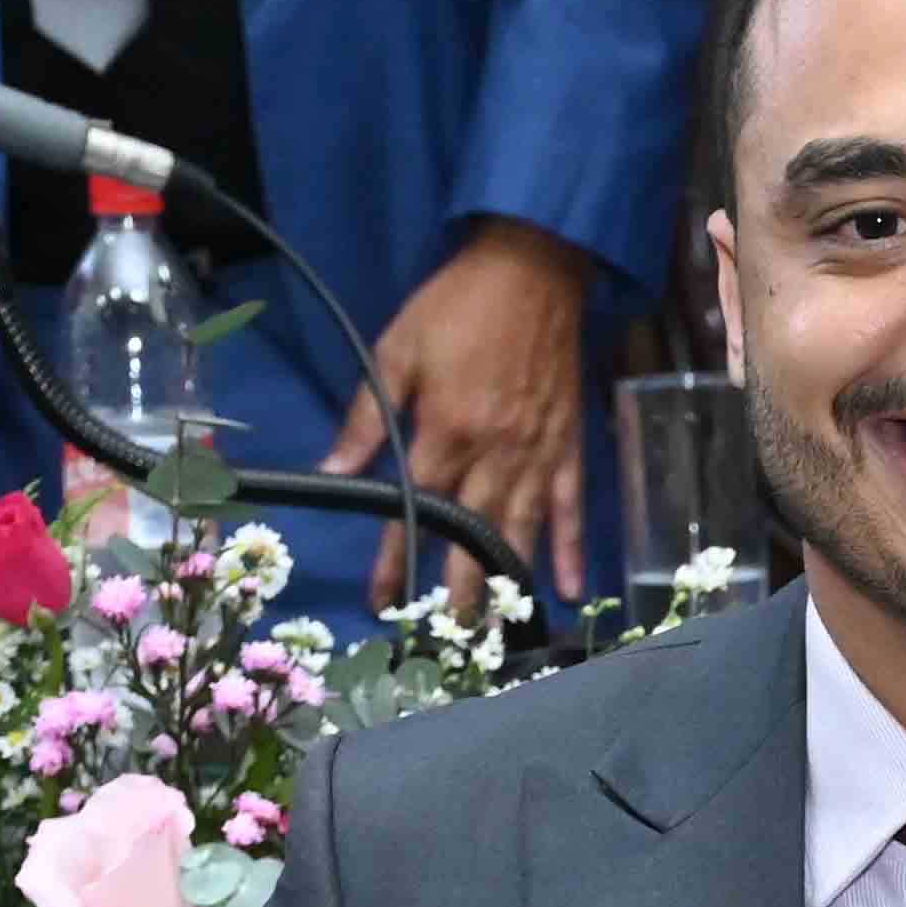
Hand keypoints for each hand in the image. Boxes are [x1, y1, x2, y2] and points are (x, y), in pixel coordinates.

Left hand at [320, 218, 596, 613]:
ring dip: (508, 584)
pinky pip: (571, 506)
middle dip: (458, 593)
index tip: (382, 599)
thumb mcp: (397, 350)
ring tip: (497, 633)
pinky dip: (570, 547)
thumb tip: (334, 473)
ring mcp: (537, 453)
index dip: (396, 558)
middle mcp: (495, 453)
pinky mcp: (568, 445)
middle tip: (445, 639)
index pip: (416, 508)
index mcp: (447, 431)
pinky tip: (570, 587)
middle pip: (473, 537)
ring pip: (522, 531)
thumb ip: (367, 417)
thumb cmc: (457, 306)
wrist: (532, 267)